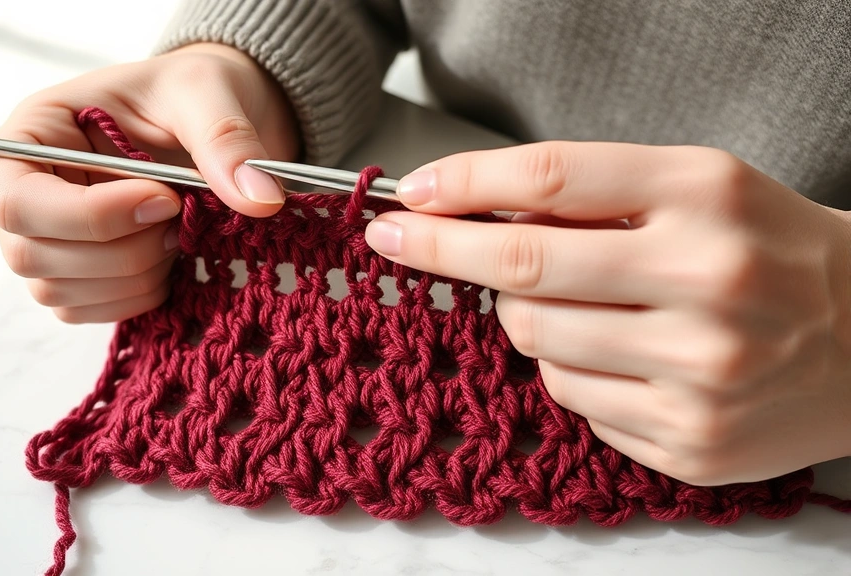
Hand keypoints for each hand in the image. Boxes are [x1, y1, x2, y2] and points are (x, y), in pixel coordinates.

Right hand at [0, 43, 298, 322]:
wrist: (211, 119)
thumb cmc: (189, 93)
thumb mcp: (206, 93)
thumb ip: (225, 140)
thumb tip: (259, 198)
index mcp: (29, 136)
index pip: (15, 200)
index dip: (90, 215)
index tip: (164, 199)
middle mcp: (24, 193)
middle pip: (32, 256)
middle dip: (122, 250)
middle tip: (180, 215)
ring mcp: (47, 241)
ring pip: (62, 292)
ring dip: (137, 274)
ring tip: (178, 229)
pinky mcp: (79, 276)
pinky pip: (91, 312)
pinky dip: (141, 295)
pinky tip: (171, 257)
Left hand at [364, 142, 850, 484]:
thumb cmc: (768, 250)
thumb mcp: (697, 188)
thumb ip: (594, 192)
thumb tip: (475, 210)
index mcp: (708, 197)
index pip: (553, 178)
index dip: (464, 184)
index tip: (412, 193)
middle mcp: (708, 283)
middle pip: (525, 267)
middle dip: (444, 250)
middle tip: (404, 241)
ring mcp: (702, 374)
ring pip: (537, 342)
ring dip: (525, 317)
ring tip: (575, 303)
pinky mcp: (692, 441)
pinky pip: (574, 402)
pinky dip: (570, 371)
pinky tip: (617, 355)